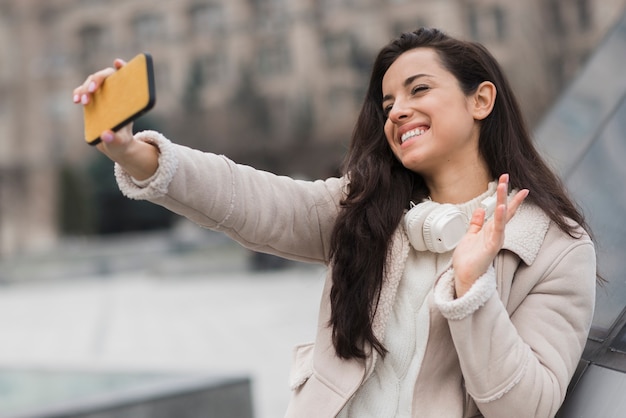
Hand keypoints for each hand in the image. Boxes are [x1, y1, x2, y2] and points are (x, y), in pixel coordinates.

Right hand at [72, 59, 158, 179]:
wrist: (114, 144)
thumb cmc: (121, 140)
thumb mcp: (121, 142)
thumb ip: (115, 140)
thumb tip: (106, 135)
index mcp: (129, 98)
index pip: (128, 77)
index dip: (123, 67)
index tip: (117, 63)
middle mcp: (116, 91)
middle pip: (107, 76)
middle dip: (98, 79)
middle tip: (92, 89)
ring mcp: (103, 93)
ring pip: (93, 81)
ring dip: (86, 87)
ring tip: (83, 101)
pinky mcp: (92, 99)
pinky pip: (83, 90)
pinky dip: (78, 93)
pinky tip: (76, 100)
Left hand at [452, 174, 528, 296]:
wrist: (465, 276)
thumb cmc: (468, 259)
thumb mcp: (470, 236)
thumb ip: (477, 223)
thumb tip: (481, 210)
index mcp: (490, 229)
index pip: (501, 209)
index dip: (504, 195)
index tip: (506, 180)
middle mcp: (496, 233)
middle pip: (504, 209)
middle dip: (505, 193)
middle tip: (506, 175)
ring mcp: (495, 240)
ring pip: (502, 217)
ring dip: (504, 201)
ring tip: (504, 186)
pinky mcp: (492, 247)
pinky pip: (497, 231)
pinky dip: (501, 220)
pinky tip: (503, 208)